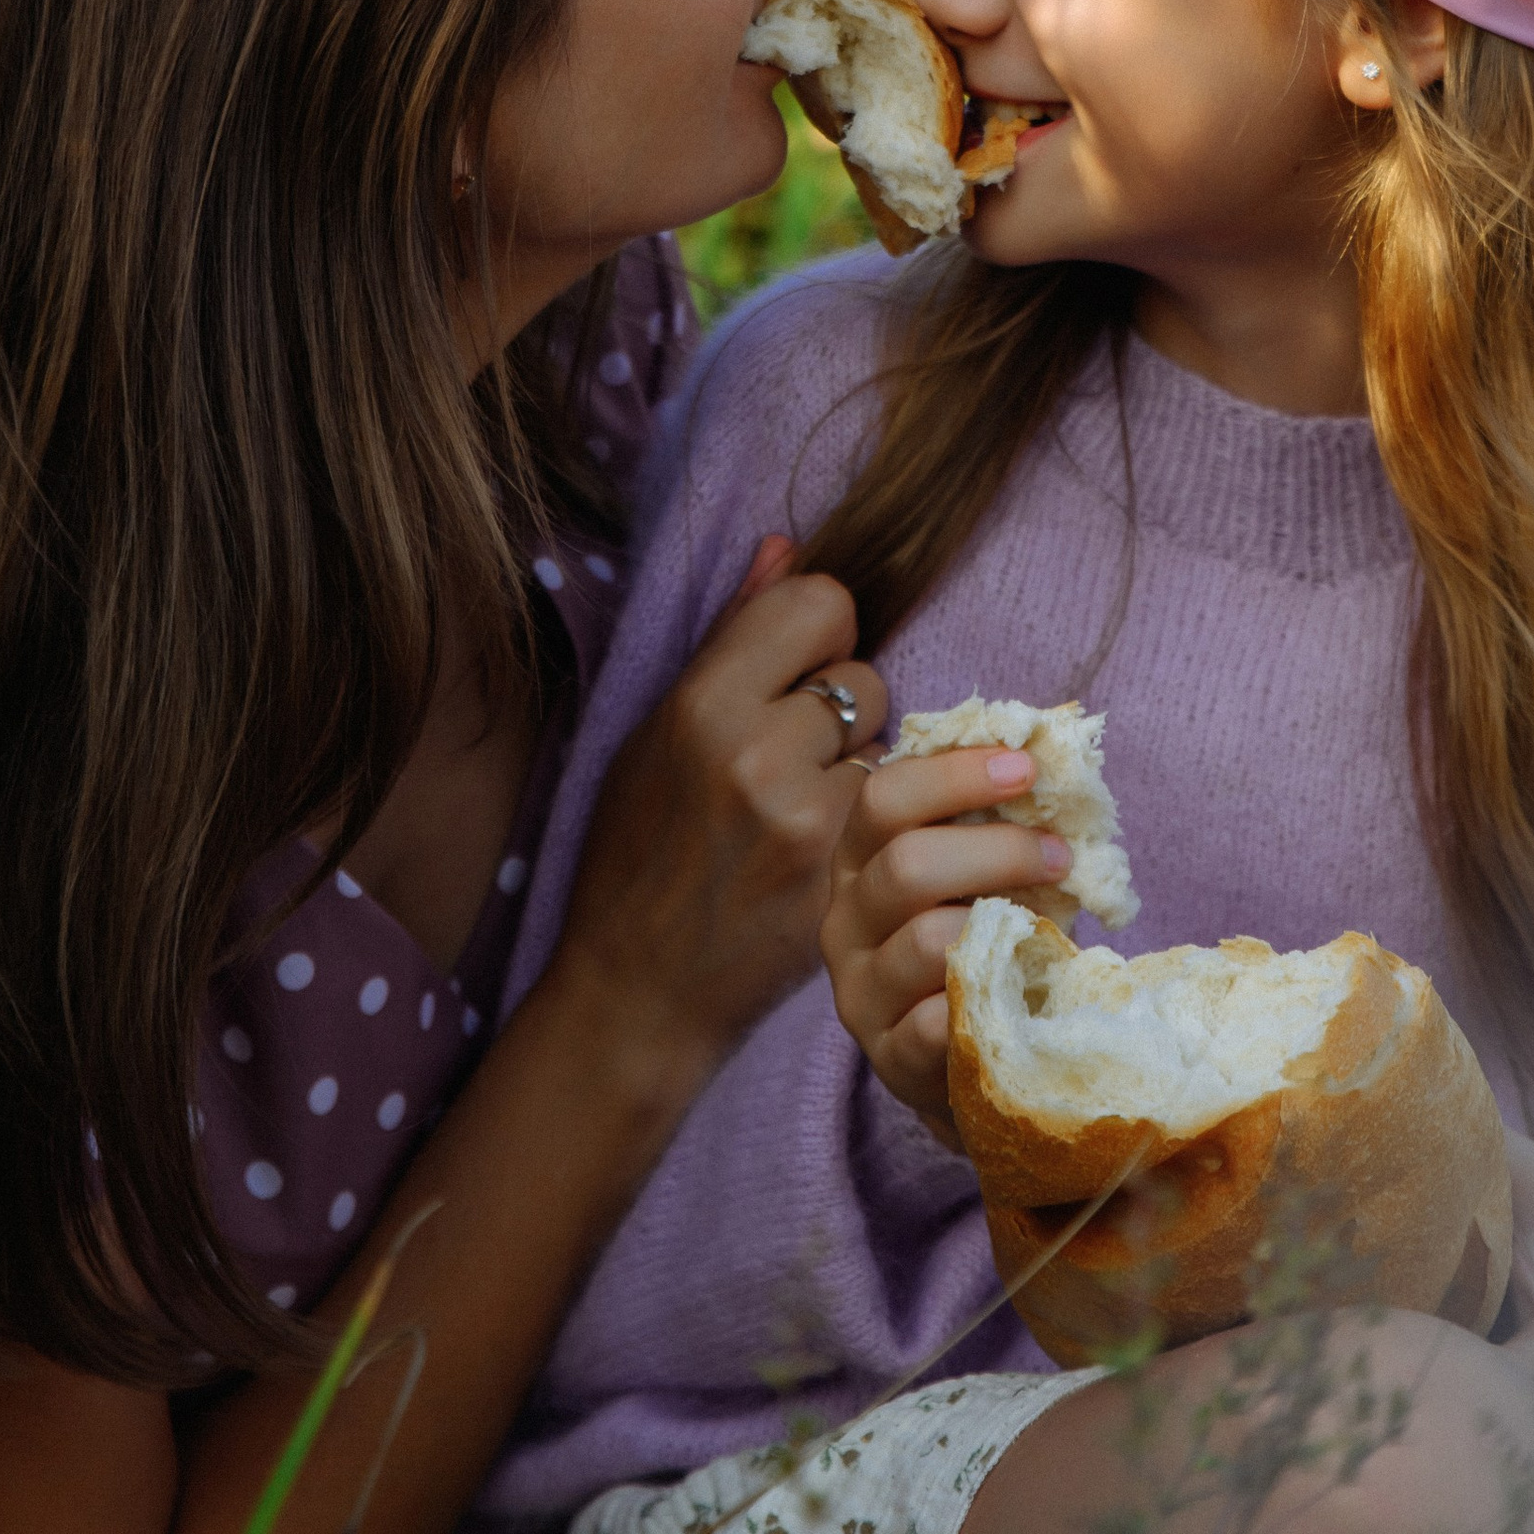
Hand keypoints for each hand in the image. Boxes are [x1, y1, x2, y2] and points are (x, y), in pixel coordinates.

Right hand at [557, 538, 887, 1082]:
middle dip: (843, 709)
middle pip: (864, 675)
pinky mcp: (846, 881)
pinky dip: (878, 826)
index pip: (820, 602)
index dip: (819, 633)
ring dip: (863, 768)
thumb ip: (730, 635)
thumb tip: (786, 546)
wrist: (640, 987)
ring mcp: (809, 823)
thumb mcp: (657, 733)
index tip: (799, 669)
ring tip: (809, 807)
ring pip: (889, 746)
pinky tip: (837, 850)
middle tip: (800, 755)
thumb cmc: (636, 851)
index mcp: (703, 704)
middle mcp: (758, 755)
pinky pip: (897, 814)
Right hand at [820, 738, 1070, 1136]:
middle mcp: (844, 921)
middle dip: (997, 850)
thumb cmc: (980, 946)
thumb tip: (1061, 768)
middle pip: (906, 863)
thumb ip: (997, 826)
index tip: (1026, 768)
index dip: (955, 773)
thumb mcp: (976, 878)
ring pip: (924, 940)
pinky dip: (984, 1000)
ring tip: (1048, 926)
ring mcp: (860, 993)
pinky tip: (1016, 990)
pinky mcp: (888, 1057)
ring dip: (1002, 924)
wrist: (967, 1060)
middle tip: (1060, 854)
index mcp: (859, 861)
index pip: (884, 798)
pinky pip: (935, 1023)